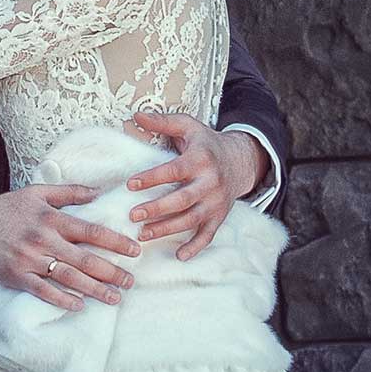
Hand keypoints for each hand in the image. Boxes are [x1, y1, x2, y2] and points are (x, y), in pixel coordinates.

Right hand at [0, 183, 140, 311]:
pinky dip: (62, 299)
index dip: (115, 241)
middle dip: (112, 272)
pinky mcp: (17, 276)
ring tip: (114, 298)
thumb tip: (98, 192)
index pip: (91, 231)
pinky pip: (43, 291)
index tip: (134, 250)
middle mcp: (43, 240)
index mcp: (51, 218)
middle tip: (131, 281)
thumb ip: (69, 192)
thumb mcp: (37, 192)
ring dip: (94, 289)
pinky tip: (79, 305)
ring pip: (69, 277)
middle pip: (85, 258)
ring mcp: (30, 260)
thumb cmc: (5, 208)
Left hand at [122, 111, 267, 258]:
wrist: (239, 160)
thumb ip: (162, 120)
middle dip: (157, 209)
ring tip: (143, 235)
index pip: (174, 171)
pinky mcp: (219, 216)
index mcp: (200, 159)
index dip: (152, 178)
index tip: (130, 184)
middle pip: (182, 200)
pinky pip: (208, 235)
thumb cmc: (205, 143)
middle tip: (132, 216)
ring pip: (191, 219)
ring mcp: (216, 202)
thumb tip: (135, 115)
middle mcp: (210, 182)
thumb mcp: (188, 126)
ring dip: (167, 229)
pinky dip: (195, 247)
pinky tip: (179, 256)